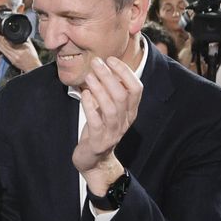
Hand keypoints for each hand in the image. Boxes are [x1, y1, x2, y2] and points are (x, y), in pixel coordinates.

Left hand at [0, 36, 40, 72]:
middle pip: (6, 46)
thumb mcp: (31, 46)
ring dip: (0, 44)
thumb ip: (26, 40)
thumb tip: (22, 34)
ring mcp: (14, 58)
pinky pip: (5, 54)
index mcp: (22, 49)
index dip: (5, 38)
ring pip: (4, 50)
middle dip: (1, 40)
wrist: (33, 67)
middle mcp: (17, 54)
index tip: (3, 35)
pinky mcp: (12, 61)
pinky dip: (1, 50)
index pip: (11, 43)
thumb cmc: (33, 57)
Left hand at [73, 57, 141, 197]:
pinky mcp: (98, 142)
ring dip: (99, 89)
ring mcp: (113, 133)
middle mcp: (125, 122)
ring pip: (111, 108)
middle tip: (96, 63)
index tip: (111, 60)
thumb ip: (109, 91)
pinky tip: (84, 94)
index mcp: (130, 112)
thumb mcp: (107, 109)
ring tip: (88, 76)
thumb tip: (104, 65)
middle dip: (109, 76)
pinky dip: (90, 106)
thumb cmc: (99, 129)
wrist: (94, 161)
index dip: (125, 72)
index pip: (136, 89)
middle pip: (122, 95)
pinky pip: (96, 122)